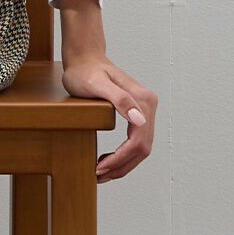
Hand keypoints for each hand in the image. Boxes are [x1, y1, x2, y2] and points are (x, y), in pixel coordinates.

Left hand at [55, 0, 156, 179]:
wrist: (85, 58)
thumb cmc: (85, 71)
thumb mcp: (96, 84)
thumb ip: (119, 99)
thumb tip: (140, 120)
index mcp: (143, 100)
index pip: (138, 141)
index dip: (120, 160)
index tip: (100, 169)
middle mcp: (148, 105)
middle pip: (143, 148)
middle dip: (122, 166)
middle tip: (98, 176)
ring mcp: (145, 109)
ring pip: (141, 147)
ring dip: (123, 164)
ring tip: (101, 172)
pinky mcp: (138, 111)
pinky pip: (136, 140)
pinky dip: (124, 155)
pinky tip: (107, 159)